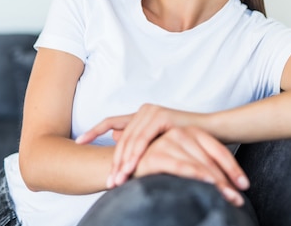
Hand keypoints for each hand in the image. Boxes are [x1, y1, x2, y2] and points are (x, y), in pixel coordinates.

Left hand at [76, 104, 201, 186]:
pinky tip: (131, 168)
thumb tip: (115, 140)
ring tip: (117, 179)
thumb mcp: (158, 141)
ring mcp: (153, 111)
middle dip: (113, 160)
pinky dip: (137, 155)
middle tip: (106, 179)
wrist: (212, 133)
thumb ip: (137, 138)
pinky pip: (145, 139)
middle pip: (120, 137)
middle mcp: (144, 110)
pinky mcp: (162, 117)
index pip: (111, 122)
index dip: (93, 131)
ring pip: (131, 140)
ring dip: (123, 161)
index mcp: (140, 115)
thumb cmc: (187, 139)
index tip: (77, 142)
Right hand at [133, 126, 249, 205]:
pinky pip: (182, 167)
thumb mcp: (185, 162)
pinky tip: (208, 187)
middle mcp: (181, 133)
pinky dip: (196, 177)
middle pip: (211, 160)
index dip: (233, 169)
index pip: (218, 150)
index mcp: (192, 132)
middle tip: (238, 201)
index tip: (244, 186)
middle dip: (226, 182)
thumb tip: (230, 184)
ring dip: (217, 185)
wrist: (125, 167)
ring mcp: (168, 142)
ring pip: (200, 165)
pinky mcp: (156, 154)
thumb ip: (201, 164)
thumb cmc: (157, 167)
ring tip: (228, 200)